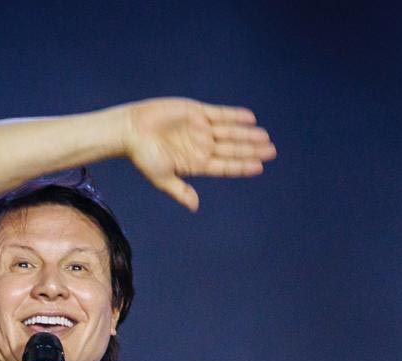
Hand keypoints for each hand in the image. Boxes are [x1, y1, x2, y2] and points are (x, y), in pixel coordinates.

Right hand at [122, 98, 275, 210]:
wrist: (130, 130)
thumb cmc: (143, 157)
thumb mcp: (161, 177)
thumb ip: (179, 191)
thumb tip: (195, 207)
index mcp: (196, 164)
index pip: (225, 166)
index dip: (242, 166)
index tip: (259, 167)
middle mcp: (202, 147)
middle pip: (232, 149)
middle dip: (251, 150)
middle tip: (272, 151)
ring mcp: (201, 129)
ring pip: (230, 132)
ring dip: (247, 134)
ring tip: (265, 137)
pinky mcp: (196, 112)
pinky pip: (219, 114)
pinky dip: (233, 116)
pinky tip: (250, 119)